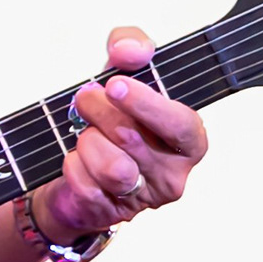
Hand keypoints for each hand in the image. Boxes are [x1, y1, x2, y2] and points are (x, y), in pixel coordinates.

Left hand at [31, 27, 207, 244]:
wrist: (81, 165)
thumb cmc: (114, 119)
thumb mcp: (125, 74)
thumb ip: (132, 48)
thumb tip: (128, 49)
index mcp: (188, 141)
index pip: (181, 125)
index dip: (148, 105)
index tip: (116, 84)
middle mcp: (172, 174)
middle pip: (134, 139)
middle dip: (100, 112)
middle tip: (85, 97)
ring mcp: (142, 199)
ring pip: (112, 168)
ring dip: (88, 141)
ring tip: (84, 132)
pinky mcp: (109, 213)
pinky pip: (85, 184)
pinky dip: (73, 164)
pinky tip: (77, 156)